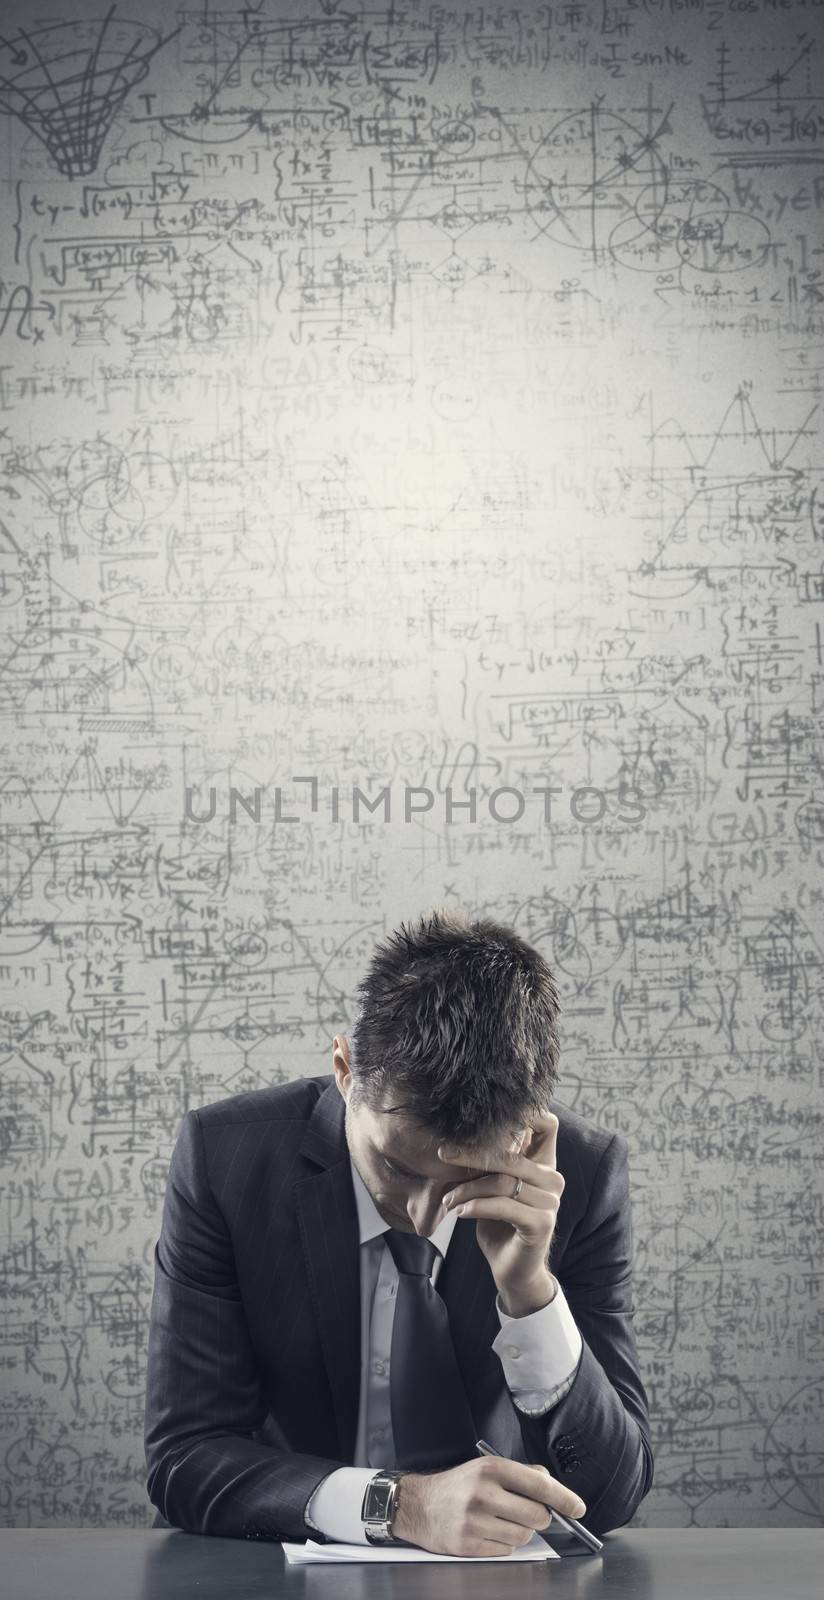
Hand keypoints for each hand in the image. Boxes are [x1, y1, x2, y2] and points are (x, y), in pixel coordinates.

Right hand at [393, 1456, 585, 1556]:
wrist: (419, 1505)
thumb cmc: (458, 1485)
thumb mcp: (486, 1467)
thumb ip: (521, 1473)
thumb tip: (551, 1484)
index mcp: (491, 1469)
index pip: (540, 1484)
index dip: (564, 1498)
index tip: (579, 1507)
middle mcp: (483, 1494)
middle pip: (537, 1515)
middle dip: (541, 1517)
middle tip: (528, 1512)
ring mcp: (475, 1522)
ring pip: (524, 1536)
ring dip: (521, 1531)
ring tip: (501, 1520)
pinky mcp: (468, 1545)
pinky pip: (506, 1550)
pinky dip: (504, 1543)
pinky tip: (489, 1531)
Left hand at [439, 1112, 563, 1315]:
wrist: (513, 1271)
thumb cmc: (500, 1226)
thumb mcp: (494, 1189)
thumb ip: (491, 1165)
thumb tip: (460, 1135)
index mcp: (545, 1165)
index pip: (548, 1125)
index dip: (528, 1113)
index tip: (491, 1113)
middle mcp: (553, 1180)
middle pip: (509, 1155)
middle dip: (471, 1153)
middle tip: (443, 1154)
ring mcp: (550, 1202)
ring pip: (501, 1181)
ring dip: (467, 1189)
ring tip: (448, 1199)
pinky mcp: (541, 1223)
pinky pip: (503, 1205)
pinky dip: (476, 1206)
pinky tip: (459, 1213)